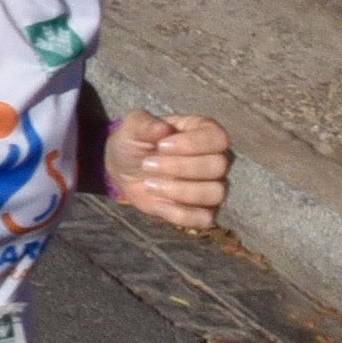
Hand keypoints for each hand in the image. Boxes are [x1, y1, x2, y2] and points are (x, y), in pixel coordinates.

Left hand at [104, 110, 232, 230]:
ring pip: (215, 193)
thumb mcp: (133, 127)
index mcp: (204, 132)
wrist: (123, 169)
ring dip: (180, 191)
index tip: (161, 146)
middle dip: (181, 167)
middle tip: (148, 164)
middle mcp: (216, 159)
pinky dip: (181, 214)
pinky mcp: (204, 211)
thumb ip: (145, 124)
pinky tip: (159, 204)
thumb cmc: (135, 142)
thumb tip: (163, 128)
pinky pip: (205, 219)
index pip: (218, 138)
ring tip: (149, 184)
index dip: (193, 143)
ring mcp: (213, 187)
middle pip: (218, 166)